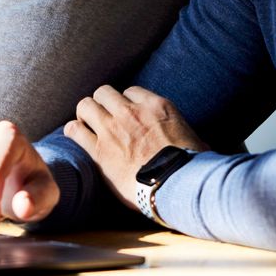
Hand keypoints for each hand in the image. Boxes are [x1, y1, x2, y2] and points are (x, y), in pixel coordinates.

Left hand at [66, 85, 206, 209]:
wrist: (177, 184)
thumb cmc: (191, 166)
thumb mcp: (195, 141)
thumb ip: (187, 136)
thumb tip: (200, 146)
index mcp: (157, 106)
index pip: (131, 91)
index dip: (127, 104)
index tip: (128, 116)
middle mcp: (132, 111)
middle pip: (104, 93)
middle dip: (102, 105)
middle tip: (103, 120)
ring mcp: (113, 128)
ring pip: (85, 105)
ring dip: (86, 115)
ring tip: (87, 127)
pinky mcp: (98, 150)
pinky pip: (74, 130)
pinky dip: (74, 132)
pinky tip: (77, 138)